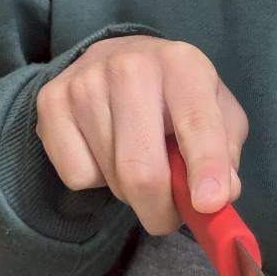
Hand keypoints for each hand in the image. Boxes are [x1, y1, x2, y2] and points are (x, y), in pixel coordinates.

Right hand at [35, 36, 247, 233]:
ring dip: (131, 192)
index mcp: (181, 64)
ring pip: (111, 178)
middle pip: (142, 169)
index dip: (206, 168)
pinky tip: (105, 149)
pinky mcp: (51, 102)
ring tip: (140, 162)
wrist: (119, 58)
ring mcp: (84, 83)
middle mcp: (130, 66)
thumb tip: (221, 194)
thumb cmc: (178, 95)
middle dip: (160, 209)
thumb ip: (225, 152)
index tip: (210, 204)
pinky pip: (76, 175)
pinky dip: (96, 179)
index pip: (196, 124)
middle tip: (169, 217)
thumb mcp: (218, 112)